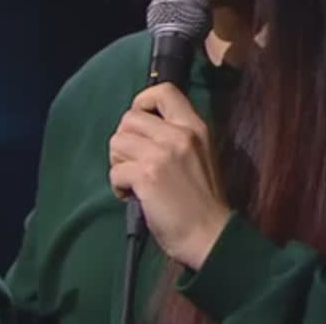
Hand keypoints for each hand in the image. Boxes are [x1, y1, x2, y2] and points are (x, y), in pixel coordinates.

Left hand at [109, 83, 231, 270]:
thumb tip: (143, 129)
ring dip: (118, 163)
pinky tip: (131, 196)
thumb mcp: (201, 154)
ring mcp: (162, 154)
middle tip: (134, 162)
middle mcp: (179, 134)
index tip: (140, 122)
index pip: (164, 91)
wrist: (210, 234)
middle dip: (124, 141)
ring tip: (133, 180)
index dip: (142, 102)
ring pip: (116, 142)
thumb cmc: (204, 200)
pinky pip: (115, 171)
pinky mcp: (147, 176)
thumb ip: (178, 137)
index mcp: (195, 126)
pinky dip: (118, 186)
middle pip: (129, 118)